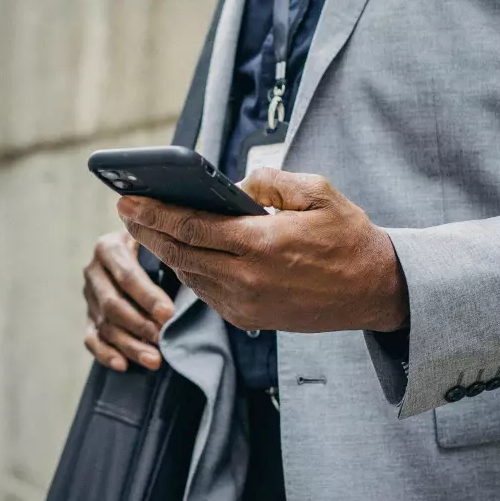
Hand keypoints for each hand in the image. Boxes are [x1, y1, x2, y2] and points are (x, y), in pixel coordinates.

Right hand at [83, 231, 175, 371]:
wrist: (140, 249)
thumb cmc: (158, 246)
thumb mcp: (161, 241)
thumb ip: (168, 255)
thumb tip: (190, 279)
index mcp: (109, 247)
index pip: (126, 276)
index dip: (147, 297)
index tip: (169, 314)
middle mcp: (94, 270)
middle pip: (112, 304)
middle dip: (139, 325)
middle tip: (163, 339)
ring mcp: (89, 295)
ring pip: (104, 325)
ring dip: (129, 345)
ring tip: (154, 360)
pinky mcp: (89, 316)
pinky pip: (92, 339)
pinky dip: (106, 354)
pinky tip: (123, 365)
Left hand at [116, 169, 407, 333]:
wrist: (375, 291)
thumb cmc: (349, 237)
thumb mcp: (318, 193)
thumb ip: (271, 182)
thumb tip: (234, 185)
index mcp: (262, 244)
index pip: (193, 227)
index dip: (155, 213)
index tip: (128, 200)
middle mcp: (248, 278)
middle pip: (181, 254)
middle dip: (148, 231)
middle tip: (124, 212)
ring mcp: (246, 304)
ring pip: (190, 275)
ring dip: (165, 252)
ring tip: (146, 229)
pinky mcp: (249, 318)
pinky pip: (207, 292)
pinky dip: (189, 271)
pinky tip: (180, 253)